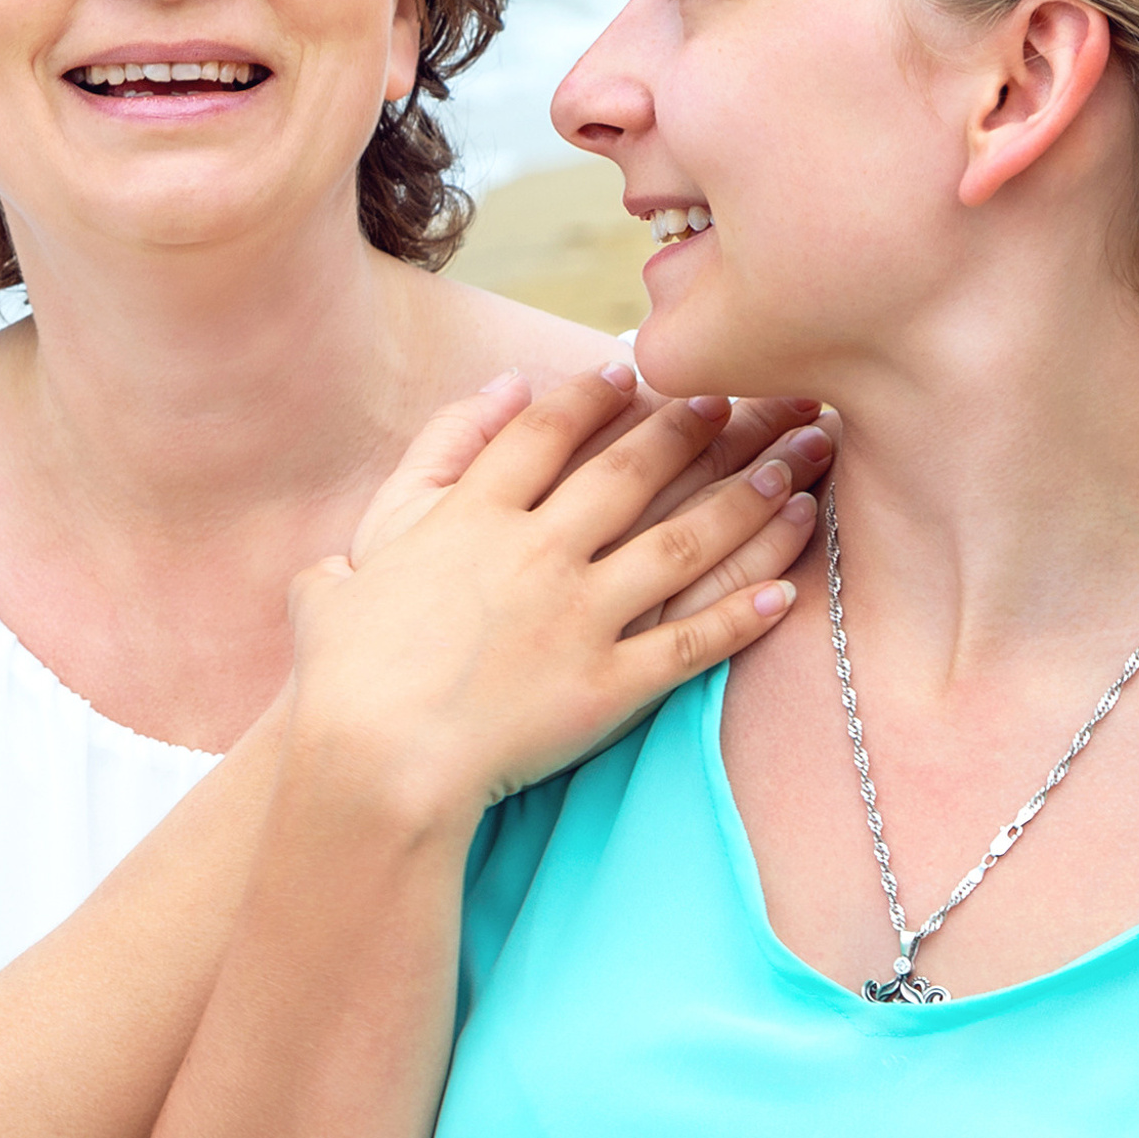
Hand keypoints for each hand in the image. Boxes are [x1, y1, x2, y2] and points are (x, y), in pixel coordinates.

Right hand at [290, 367, 817, 822]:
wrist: (374, 765)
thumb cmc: (344, 672)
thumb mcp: (352, 553)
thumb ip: (423, 464)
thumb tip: (493, 391)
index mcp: (471, 518)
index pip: (546, 434)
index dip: (593, 397)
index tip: (633, 372)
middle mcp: (537, 553)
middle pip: (632, 473)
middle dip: (691, 430)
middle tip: (736, 400)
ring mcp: (580, 619)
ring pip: (683, 544)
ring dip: (746, 503)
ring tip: (794, 470)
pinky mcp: (609, 687)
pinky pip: (691, 642)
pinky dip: (743, 616)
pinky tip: (787, 590)